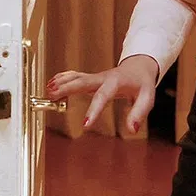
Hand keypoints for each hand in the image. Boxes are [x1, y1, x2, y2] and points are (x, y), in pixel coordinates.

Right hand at [46, 55, 160, 133]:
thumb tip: (131, 129)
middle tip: (53, 95)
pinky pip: (75, 76)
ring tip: (48, 90)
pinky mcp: (91, 78)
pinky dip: (63, 78)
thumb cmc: (142, 83)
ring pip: (76, 77)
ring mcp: (95, 77)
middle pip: (82, 81)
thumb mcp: (147, 98)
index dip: (93, 111)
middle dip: (67, 88)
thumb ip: (138, 113)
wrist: (139, 66)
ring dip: (62, 82)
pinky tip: (52, 83)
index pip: (102, 96)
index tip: (85, 125)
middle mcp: (102, 78)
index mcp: (115, 83)